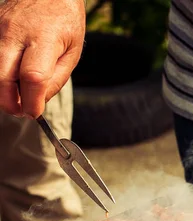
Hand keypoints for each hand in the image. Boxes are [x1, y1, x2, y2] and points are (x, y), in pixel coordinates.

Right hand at [0, 0, 85, 117]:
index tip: (35, 113)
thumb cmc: (64, 21)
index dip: (32, 102)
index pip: (33, 77)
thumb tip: (40, 102)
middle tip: (21, 110)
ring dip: (2, 90)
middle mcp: (15, 33)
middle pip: (2, 78)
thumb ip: (57, 79)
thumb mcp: (73, 52)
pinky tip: (11, 77)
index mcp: (44, 39)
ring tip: (18, 94)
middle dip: (9, 102)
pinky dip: (0, 76)